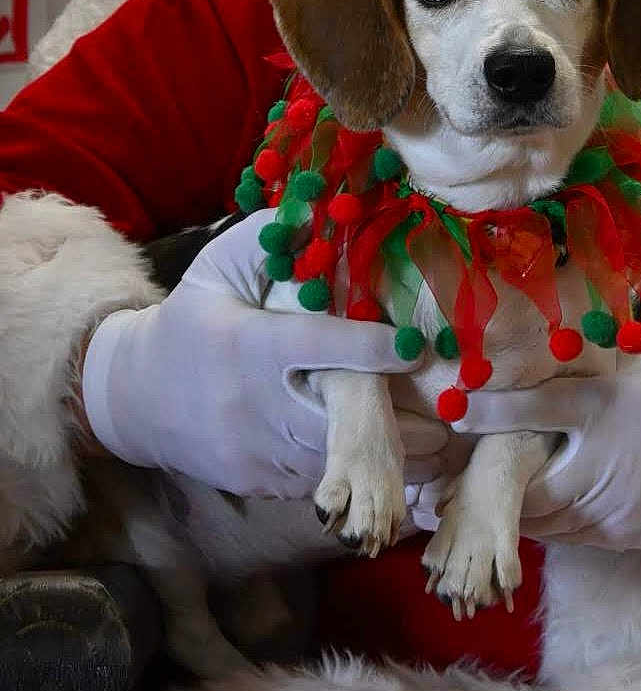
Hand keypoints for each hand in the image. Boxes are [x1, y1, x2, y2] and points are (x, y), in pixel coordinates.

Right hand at [81, 211, 448, 497]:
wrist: (137, 398)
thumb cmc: (194, 317)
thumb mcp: (220, 265)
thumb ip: (273, 236)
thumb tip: (326, 207)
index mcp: (245, 345)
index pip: (313, 345)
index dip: (367, 347)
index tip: (415, 344)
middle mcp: (252, 405)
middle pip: (336, 419)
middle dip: (396, 420)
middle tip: (454, 413)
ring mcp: (256, 452)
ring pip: (336, 463)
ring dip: (393, 457)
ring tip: (448, 445)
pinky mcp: (262, 483)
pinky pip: (322, 483)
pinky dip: (362, 476)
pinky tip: (404, 467)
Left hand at [419, 326, 640, 550]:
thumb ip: (594, 352)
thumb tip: (550, 317)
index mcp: (607, 409)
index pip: (539, 407)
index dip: (492, 407)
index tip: (455, 404)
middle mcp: (601, 462)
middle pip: (523, 477)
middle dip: (483, 476)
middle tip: (446, 465)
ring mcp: (608, 508)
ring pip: (537, 515)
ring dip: (505, 502)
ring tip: (463, 489)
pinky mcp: (614, 537)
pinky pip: (559, 534)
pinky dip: (535, 521)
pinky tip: (514, 507)